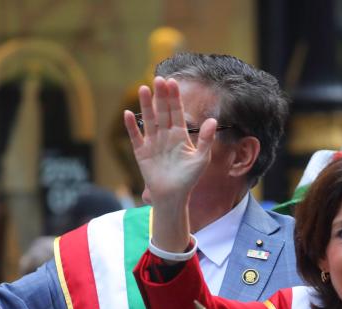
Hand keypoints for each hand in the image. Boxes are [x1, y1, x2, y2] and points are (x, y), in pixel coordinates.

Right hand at [121, 77, 216, 251]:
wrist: (173, 196)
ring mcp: (152, 142)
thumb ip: (206, 139)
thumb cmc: (189, 178)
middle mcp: (165, 135)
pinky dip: (132, 127)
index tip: (173, 82)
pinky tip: (128, 114)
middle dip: (161, 96)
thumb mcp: (201, 159)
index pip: (177, 112)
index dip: (174, 98)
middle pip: (162, 112)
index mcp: (179, 135)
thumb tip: (213, 120)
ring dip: (146, 105)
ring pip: (149, 120)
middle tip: (159, 79)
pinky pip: (135, 137)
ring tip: (143, 89)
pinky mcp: (141, 152)